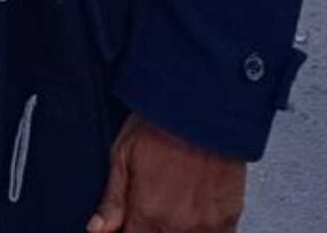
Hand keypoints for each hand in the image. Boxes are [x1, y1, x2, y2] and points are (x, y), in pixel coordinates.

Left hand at [89, 115, 245, 232]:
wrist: (205, 106)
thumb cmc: (162, 122)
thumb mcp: (122, 154)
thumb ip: (112, 200)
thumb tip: (96, 229)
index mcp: (148, 213)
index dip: (128, 230)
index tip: (129, 220)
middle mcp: (178, 225)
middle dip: (150, 228)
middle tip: (151, 207)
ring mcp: (207, 225)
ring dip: (175, 229)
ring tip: (172, 206)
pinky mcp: (230, 217)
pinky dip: (204, 230)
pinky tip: (195, 214)